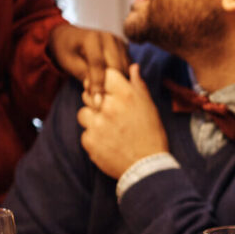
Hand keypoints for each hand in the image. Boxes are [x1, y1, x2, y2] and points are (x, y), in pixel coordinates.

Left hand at [49, 23, 127, 104]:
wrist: (70, 36)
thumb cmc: (66, 51)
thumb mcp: (69, 63)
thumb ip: (84, 76)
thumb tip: (97, 94)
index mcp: (92, 39)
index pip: (98, 64)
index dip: (98, 84)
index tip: (98, 102)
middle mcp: (108, 37)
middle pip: (116, 66)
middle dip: (112, 85)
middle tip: (104, 101)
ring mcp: (118, 41)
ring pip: (125, 67)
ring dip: (120, 82)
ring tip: (109, 94)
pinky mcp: (124, 47)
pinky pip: (128, 66)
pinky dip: (123, 76)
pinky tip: (115, 85)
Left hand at [77, 63, 167, 179]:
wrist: (147, 167)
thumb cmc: (151, 135)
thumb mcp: (149, 107)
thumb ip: (138, 84)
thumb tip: (132, 66)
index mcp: (125, 95)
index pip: (105, 74)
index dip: (105, 81)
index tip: (108, 89)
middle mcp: (108, 106)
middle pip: (89, 92)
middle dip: (96, 100)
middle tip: (111, 114)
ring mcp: (97, 124)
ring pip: (83, 113)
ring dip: (92, 119)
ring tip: (108, 129)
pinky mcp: (89, 141)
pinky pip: (84, 133)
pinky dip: (93, 137)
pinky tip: (107, 142)